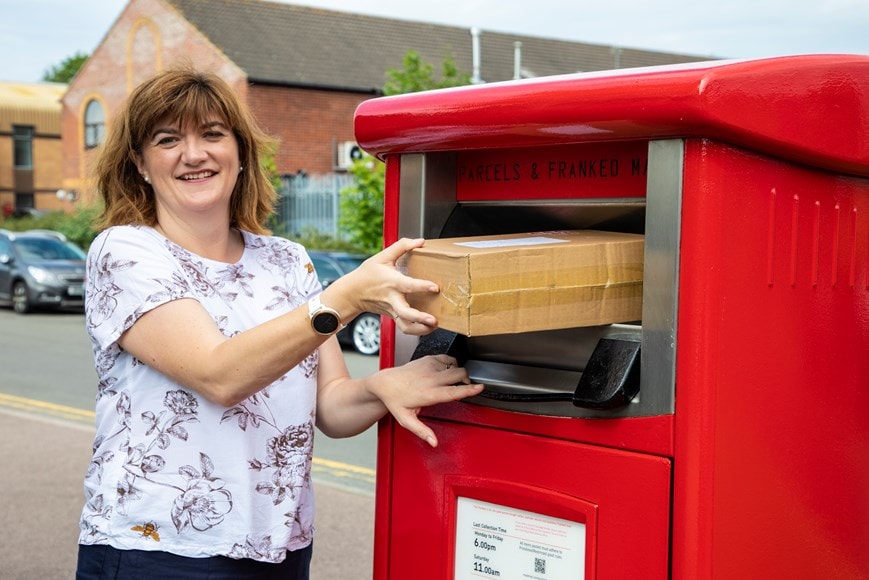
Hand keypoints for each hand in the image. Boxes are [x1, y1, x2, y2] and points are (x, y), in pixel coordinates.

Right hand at [328, 238, 439, 334]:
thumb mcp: (382, 257)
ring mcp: (392, 310)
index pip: (407, 285)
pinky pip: (404, 327)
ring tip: (433, 326)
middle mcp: (392, 299)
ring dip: (420, 329)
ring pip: (405, 326)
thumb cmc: (366, 274)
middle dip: (419, 317)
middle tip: (433, 319)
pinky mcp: (393, 316)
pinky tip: (428, 328)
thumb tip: (420, 241)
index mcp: (391, 282)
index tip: (435, 287)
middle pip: (405, 313)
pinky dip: (416, 331)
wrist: (352, 293)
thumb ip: (401, 246)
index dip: (421, 286)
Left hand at [367, 355, 483, 446]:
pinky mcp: (427, 359)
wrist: (385, 383)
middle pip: (460, 374)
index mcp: (429, 394)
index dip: (470, 389)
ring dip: (458, 372)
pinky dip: (451, 363)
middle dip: (467, 380)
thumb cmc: (396, 401)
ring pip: (455, 365)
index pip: (454, 391)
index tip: (480, 388)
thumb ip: (422, 431)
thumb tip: (434, 442)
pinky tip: (446, 371)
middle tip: (464, 386)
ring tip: (454, 380)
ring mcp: (429, 366)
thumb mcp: (407, 420)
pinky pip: (447, 358)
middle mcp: (431, 378)